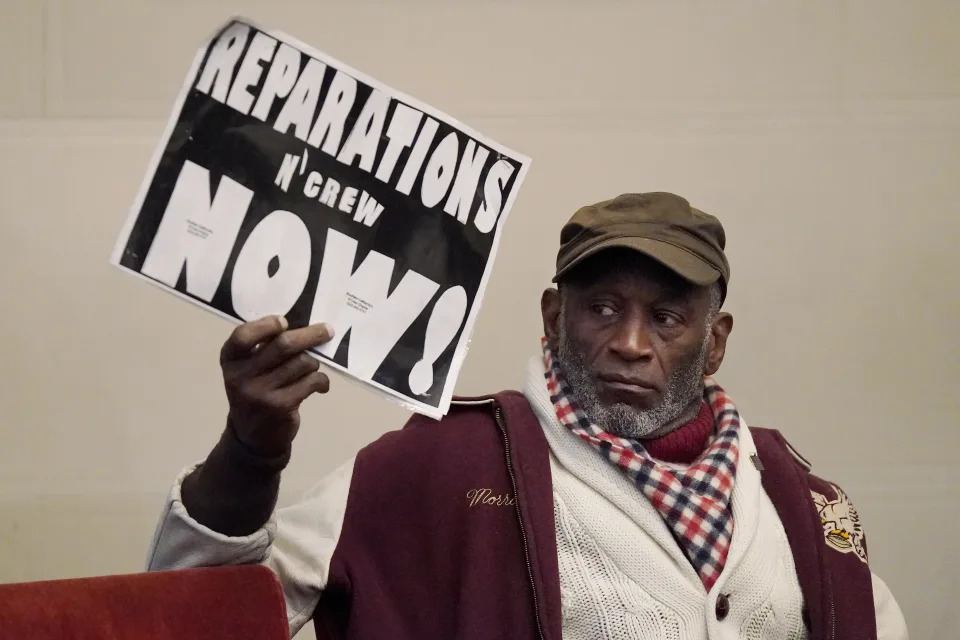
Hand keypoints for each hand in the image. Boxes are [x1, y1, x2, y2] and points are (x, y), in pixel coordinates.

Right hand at [219, 316, 333, 457]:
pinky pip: (311, 381)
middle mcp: (241, 376)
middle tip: (327, 330)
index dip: (265, 325)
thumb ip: (263, 349)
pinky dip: (321, 380)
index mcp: (231, 360)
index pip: (243, 336)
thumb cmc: (256, 391)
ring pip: (302, 363)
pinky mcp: (280, 406)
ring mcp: (260, 392)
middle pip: (282, 345)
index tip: (284, 322)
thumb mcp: (248, 369)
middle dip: (310, 335)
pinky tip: (320, 385)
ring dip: (313, 363)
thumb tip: (304, 328)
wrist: (253, 436)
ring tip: (312, 369)